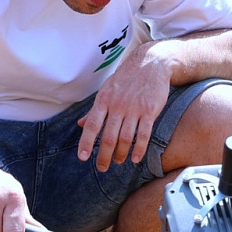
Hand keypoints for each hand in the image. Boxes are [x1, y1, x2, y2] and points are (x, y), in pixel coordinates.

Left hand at [77, 43, 173, 170]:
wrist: (151, 63)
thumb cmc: (126, 78)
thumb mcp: (106, 90)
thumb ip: (94, 109)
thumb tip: (80, 124)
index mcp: (104, 100)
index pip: (92, 125)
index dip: (86, 142)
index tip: (82, 158)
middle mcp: (118, 105)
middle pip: (109, 137)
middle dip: (104, 155)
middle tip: (102, 167)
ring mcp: (135, 109)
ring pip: (125, 138)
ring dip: (121, 154)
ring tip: (118, 162)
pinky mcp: (150, 111)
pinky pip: (144, 134)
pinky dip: (139, 149)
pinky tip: (135, 158)